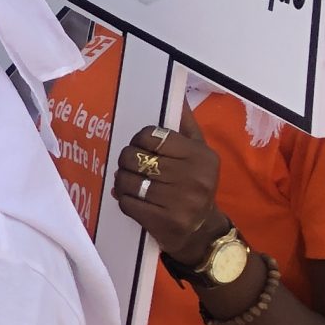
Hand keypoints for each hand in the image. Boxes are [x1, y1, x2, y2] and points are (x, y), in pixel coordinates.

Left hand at [115, 114, 225, 269]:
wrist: (202, 231)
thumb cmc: (195, 184)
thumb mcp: (199, 153)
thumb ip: (185, 125)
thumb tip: (176, 93)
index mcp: (201, 156)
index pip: (150, 136)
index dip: (138, 140)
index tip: (140, 147)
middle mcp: (194, 178)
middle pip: (134, 157)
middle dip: (127, 161)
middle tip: (132, 166)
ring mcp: (180, 202)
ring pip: (127, 180)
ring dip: (122, 181)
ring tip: (130, 183)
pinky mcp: (165, 221)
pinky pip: (127, 203)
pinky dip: (124, 200)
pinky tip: (133, 200)